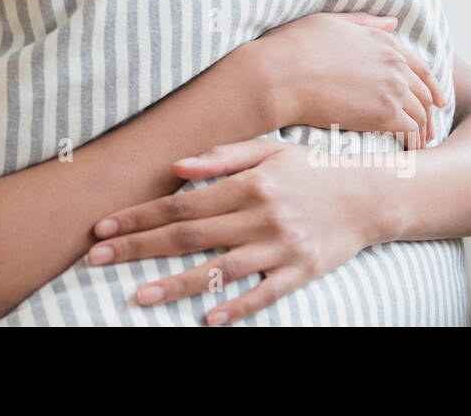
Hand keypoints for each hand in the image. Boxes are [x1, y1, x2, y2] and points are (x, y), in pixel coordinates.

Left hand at [88, 138, 381, 324]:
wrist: (371, 194)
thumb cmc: (312, 168)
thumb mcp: (269, 149)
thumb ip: (222, 157)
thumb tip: (176, 168)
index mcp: (249, 183)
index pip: (182, 202)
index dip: (140, 215)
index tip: (103, 225)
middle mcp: (261, 215)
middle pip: (190, 234)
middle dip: (140, 247)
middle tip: (99, 258)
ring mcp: (281, 247)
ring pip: (220, 269)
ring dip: (177, 284)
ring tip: (140, 296)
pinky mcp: (301, 272)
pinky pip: (264, 294)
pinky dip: (236, 308)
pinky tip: (207, 319)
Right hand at [247, 12, 446, 149]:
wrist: (281, 75)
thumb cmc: (295, 47)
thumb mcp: (332, 23)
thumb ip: (366, 23)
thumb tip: (393, 23)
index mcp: (384, 41)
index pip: (419, 68)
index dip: (431, 86)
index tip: (436, 102)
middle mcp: (395, 64)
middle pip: (423, 93)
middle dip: (429, 113)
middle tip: (428, 130)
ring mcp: (393, 89)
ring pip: (420, 115)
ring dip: (423, 132)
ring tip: (419, 146)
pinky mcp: (385, 115)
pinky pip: (410, 132)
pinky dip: (414, 144)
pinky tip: (409, 153)